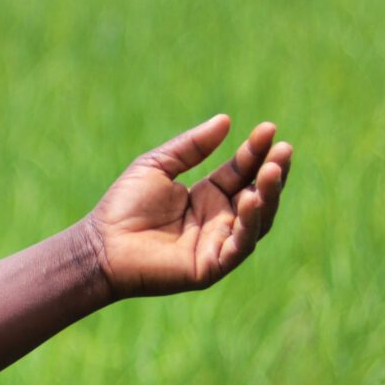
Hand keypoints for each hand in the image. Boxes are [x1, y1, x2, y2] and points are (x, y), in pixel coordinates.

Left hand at [85, 114, 292, 299]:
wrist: (101, 244)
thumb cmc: (124, 206)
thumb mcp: (158, 166)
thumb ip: (192, 147)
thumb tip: (226, 120)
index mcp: (207, 196)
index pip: (240, 172)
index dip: (255, 152)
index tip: (269, 129)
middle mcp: (219, 220)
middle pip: (257, 194)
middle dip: (272, 172)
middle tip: (283, 149)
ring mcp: (218, 243)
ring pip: (256, 219)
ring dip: (268, 194)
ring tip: (272, 169)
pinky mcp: (213, 265)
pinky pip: (241, 244)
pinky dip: (250, 222)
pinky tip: (251, 199)